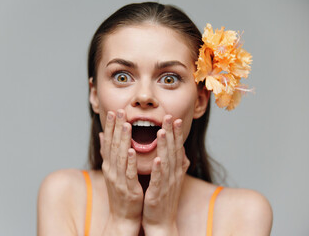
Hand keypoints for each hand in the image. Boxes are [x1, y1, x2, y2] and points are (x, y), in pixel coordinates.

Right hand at [99, 109, 142, 235]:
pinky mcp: (128, 189)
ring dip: (123, 140)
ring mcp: (118, 179)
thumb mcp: (113, 170)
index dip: (111, 126)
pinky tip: (132, 151)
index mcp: (109, 165)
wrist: (123, 216)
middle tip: (118, 111)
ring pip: (120, 156)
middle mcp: (111, 170)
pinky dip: (130, 162)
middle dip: (116, 127)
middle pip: (113, 145)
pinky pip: (129, 173)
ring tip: (126, 125)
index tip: (113, 111)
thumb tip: (103, 135)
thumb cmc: (122, 191)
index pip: (109, 142)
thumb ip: (108, 152)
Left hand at [142, 115, 189, 235]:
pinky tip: (157, 160)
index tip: (175, 118)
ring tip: (162, 131)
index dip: (176, 133)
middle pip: (173, 151)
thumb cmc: (164, 199)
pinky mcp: (158, 194)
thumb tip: (181, 149)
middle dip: (172, 133)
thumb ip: (177, 164)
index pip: (176, 148)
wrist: (161, 222)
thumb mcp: (173, 179)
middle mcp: (173, 175)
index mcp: (175, 171)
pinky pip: (158, 180)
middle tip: (169, 116)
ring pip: (166, 162)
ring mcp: (166, 184)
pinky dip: (158, 170)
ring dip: (165, 147)